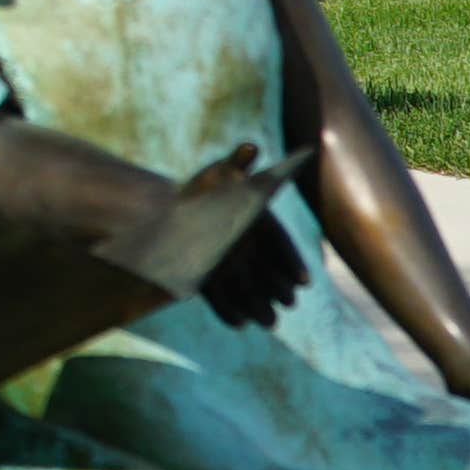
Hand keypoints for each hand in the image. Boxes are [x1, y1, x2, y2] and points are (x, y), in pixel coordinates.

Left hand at [167, 148, 314, 327]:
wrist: (165, 210)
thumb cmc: (200, 189)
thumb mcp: (218, 173)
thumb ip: (236, 163)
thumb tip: (252, 146)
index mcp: (258, 225)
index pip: (281, 246)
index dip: (292, 263)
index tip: (304, 281)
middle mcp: (248, 249)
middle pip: (268, 273)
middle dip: (278, 289)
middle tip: (288, 304)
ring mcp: (230, 266)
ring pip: (249, 289)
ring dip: (259, 306)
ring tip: (270, 323)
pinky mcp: (210, 280)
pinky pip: (222, 298)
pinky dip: (229, 311)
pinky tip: (239, 323)